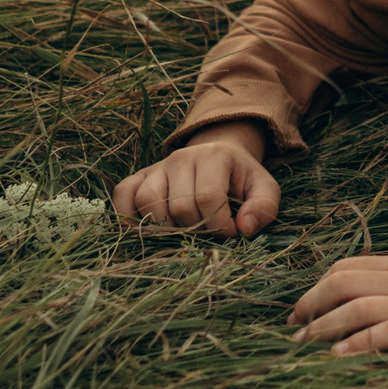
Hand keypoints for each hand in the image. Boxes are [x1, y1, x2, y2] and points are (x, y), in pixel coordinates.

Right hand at [111, 121, 279, 235]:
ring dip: (164, 226)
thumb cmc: (241, 179)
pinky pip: (124, 195)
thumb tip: (244, 229)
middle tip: (207, 232)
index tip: (230, 232)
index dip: (220, 225)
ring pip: (148, 201)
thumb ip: (264, 207)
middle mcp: (181, 157)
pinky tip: (148, 229)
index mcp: (214, 156)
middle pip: (179, 206)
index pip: (208, 198)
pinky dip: (129, 216)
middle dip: (196, 229)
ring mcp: (157, 166)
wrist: (219, 156)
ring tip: (182, 231)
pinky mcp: (140, 176)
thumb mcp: (264, 188)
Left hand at [288, 254, 387, 354]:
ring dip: (322, 326)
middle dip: (309, 304)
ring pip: (354, 305)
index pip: (348, 265)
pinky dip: (356, 343)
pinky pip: (385, 331)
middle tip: (292, 330)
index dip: (318, 286)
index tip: (301, 309)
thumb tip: (372, 307)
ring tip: (301, 347)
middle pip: (341, 281)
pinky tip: (337, 357)